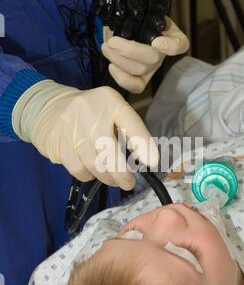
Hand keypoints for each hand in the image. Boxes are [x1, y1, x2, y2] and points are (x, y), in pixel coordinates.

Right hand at [24, 83, 158, 188]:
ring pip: (95, 165)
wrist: (49, 107)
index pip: (130, 123)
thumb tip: (147, 160)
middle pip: (110, 152)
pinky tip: (91, 170)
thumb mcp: (113, 111)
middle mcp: (91, 113)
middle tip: (128, 183)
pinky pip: (79, 170)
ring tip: (112, 178)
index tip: (152, 162)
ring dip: (107, 178)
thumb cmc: (92, 113)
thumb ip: (130, 130)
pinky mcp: (59, 145)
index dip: (143, 144)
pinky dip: (89, 176)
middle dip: (122, 174)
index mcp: (111, 102)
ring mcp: (72, 129)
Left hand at [101, 0, 189, 93]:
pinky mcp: (139, 78)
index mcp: (168, 33)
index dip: (170, 46)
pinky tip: (111, 66)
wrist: (122, 28)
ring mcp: (151, 68)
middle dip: (130, 51)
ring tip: (105, 47)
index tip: (156, 42)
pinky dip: (123, 79)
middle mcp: (162, 53)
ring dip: (120, 60)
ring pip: (140, 71)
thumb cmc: (134, 15)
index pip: (180, 44)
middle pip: (153, 59)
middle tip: (111, 42)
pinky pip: (135, 86)